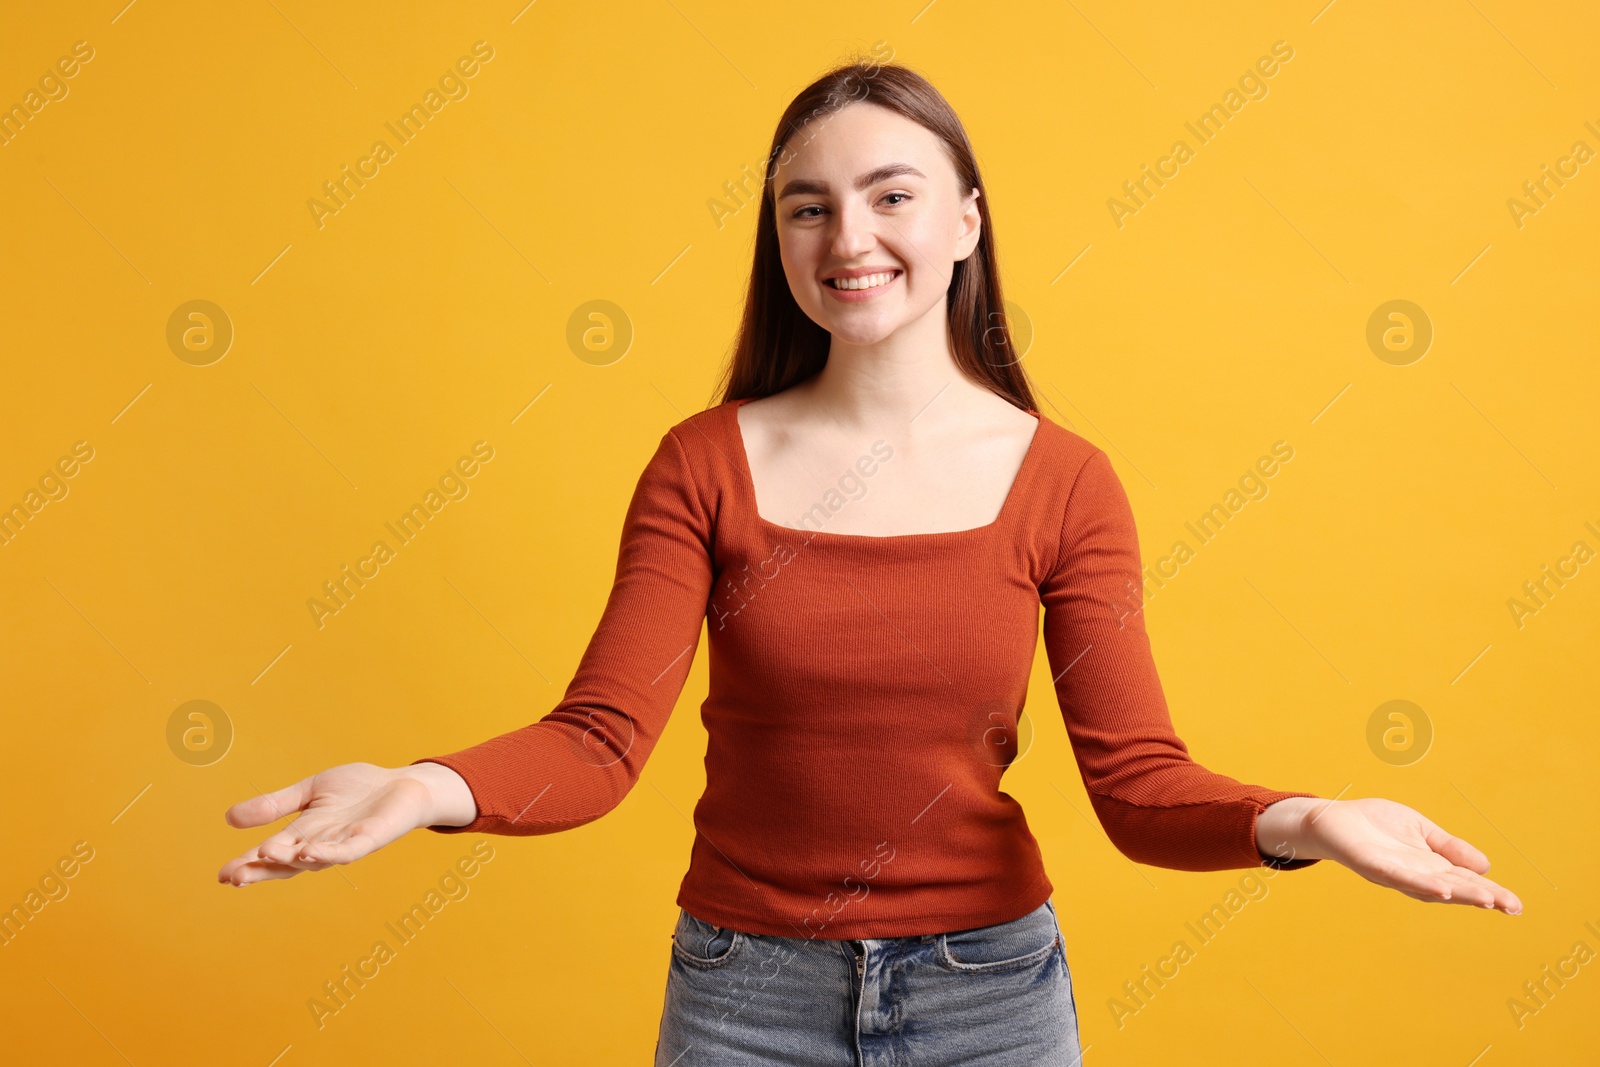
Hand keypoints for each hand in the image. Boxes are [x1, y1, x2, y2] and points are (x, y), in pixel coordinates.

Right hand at [217, 762, 446, 886]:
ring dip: (291, 859)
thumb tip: (228, 818)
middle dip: (261, 869)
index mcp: (303, 834)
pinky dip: (328, 854)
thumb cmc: (358, 790)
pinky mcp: (368, 839)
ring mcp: (344, 844)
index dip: (247, 864)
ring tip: (266, 855)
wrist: (402, 784)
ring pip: (313, 859)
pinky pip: (346, 851)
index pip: (269, 854)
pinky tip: (310, 852)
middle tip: (235, 876)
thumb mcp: (308, 792)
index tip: (221, 874)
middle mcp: (320, 845)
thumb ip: (274, 805)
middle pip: (286, 863)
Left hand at [1259, 796, 1522, 914]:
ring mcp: (1393, 872)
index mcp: (1428, 867)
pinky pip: (1397, 876)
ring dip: (1457, 894)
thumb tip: (1486, 867)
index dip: (1490, 893)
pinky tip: (1439, 889)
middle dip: (1481, 897)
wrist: (1332, 819)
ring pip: (1429, 887)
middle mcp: (1413, 876)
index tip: (1516, 905)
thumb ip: (1449, 848)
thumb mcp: (1421, 831)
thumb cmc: (1376, 825)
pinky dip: (1419, 883)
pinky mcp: (1371, 864)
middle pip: (1452, 889)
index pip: (1464, 882)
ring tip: (1485, 899)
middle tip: (1511, 906)